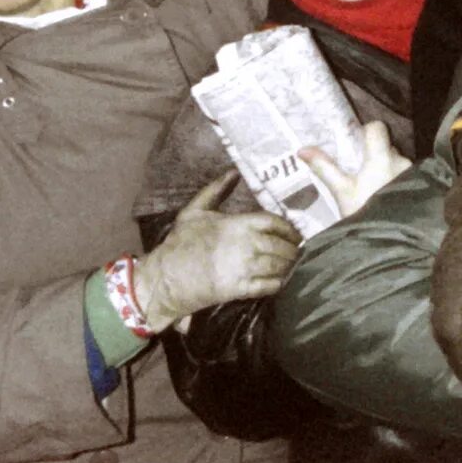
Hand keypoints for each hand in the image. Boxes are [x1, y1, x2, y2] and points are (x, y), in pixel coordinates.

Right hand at [134, 177, 299, 325]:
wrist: (165, 278)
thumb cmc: (180, 243)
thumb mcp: (194, 211)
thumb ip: (215, 190)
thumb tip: (233, 173)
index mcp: (238, 224)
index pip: (276, 222)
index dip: (289, 228)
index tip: (294, 233)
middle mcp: (247, 244)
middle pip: (282, 245)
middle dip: (292, 248)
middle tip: (296, 251)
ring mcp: (245, 268)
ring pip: (279, 265)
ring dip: (288, 265)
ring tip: (290, 264)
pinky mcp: (240, 289)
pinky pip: (269, 286)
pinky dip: (279, 283)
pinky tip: (280, 280)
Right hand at [297, 119, 410, 226]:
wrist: (386, 239)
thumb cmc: (362, 212)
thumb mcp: (340, 191)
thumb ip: (324, 167)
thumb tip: (302, 150)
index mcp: (382, 157)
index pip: (377, 128)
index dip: (365, 131)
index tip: (354, 144)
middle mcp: (400, 160)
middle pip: (386, 145)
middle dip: (372, 153)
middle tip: (356, 168)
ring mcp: (410, 173)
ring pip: (394, 160)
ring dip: (383, 167)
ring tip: (368, 185)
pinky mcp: (416, 185)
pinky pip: (403, 174)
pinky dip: (392, 178)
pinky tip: (381, 193)